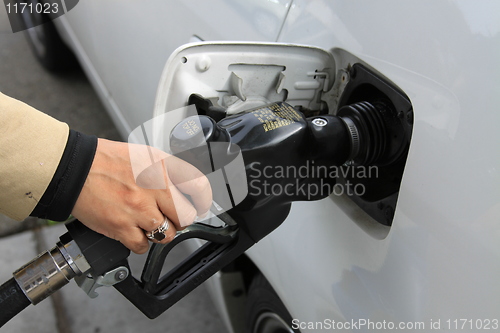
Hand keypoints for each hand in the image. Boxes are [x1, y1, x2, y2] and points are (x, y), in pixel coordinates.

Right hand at [71, 138, 211, 253]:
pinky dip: (139, 242)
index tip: (200, 205)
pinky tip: (133, 231)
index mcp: (162, 165)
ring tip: (149, 223)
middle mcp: (154, 186)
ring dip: (161, 232)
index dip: (204, 200)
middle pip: (186, 216)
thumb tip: (186, 188)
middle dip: (180, 220)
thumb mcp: (145, 155)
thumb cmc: (107, 161)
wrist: (74, 169)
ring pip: (168, 234)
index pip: (199, 186)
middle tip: (171, 217)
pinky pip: (142, 246)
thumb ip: (167, 170)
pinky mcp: (122, 226)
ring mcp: (139, 208)